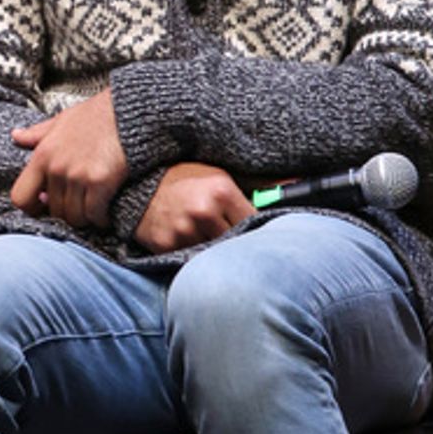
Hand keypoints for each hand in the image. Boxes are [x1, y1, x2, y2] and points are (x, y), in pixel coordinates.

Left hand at [9, 90, 127, 226]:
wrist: (130, 109)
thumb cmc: (98, 114)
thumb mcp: (63, 120)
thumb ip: (38, 133)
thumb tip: (16, 136)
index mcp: (42, 155)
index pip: (20, 197)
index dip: (32, 208)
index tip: (45, 207)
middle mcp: (57, 168)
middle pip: (53, 211)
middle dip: (67, 213)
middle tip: (79, 206)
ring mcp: (78, 176)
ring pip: (74, 217)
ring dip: (85, 218)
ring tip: (93, 209)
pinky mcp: (100, 182)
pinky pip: (95, 214)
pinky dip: (101, 218)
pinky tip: (106, 211)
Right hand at [134, 163, 254, 251]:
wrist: (136, 184)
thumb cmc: (183, 178)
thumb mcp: (219, 175)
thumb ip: (258, 184)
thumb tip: (296, 182)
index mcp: (222, 190)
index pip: (255, 223)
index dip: (253, 227)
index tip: (248, 227)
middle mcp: (204, 211)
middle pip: (236, 241)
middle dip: (233, 240)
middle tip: (221, 230)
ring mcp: (183, 230)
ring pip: (214, 253)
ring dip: (212, 249)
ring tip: (200, 232)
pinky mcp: (165, 245)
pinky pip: (189, 258)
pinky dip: (191, 253)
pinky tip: (184, 237)